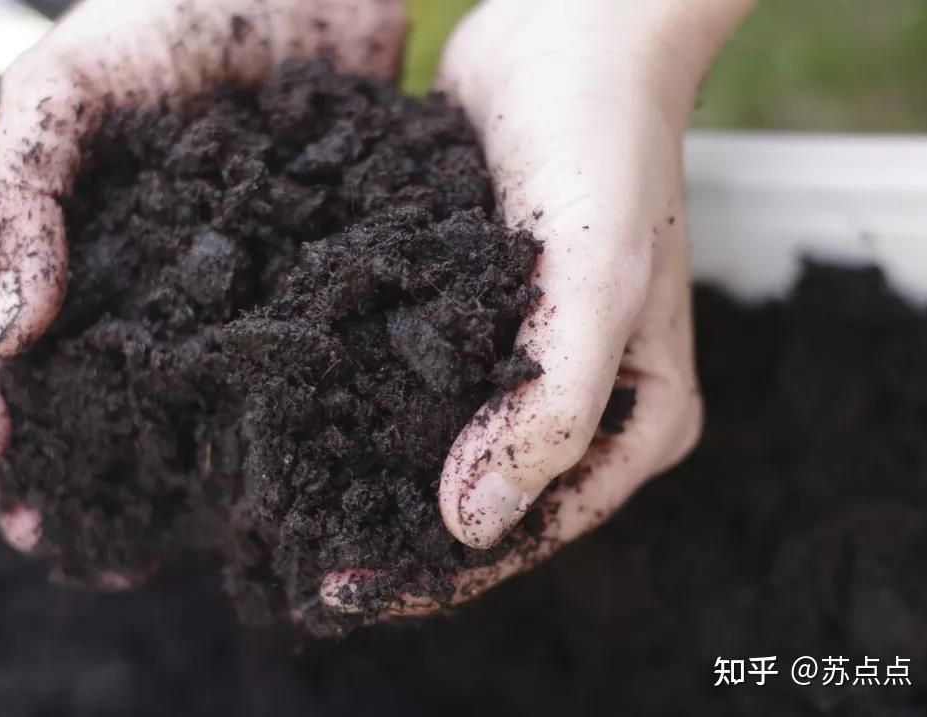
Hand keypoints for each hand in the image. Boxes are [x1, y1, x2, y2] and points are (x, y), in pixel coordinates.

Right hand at [0, 0, 405, 555]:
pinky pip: (262, 364)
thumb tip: (2, 333)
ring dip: (151, 472)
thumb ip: (18, 190)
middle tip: (72, 543)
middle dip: (65, 469)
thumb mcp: (68, 82)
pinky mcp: (292, 285)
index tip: (1, 463)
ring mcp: (210, 283)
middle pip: (74, 389)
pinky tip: (259, 470)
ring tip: (155, 540)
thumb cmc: (179, 6)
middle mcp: (126, 270)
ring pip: (164, 398)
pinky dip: (251, 423)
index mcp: (55, 230)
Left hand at [322, 0, 755, 616]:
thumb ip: (548, 414)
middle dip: (402, 533)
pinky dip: (369, 404)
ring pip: (447, 446)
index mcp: (638, 418)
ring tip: (288, 508)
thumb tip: (468, 528)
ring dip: (376, 475)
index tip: (347, 589)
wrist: (570, 37)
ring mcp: (526, 357)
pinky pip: (422, 379)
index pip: (535, 528)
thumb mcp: (595, 286)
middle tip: (303, 562)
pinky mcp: (475, 312)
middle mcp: (584, 401)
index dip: (443, 572)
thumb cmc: (603, 152)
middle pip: (488, 499)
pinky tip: (300, 421)